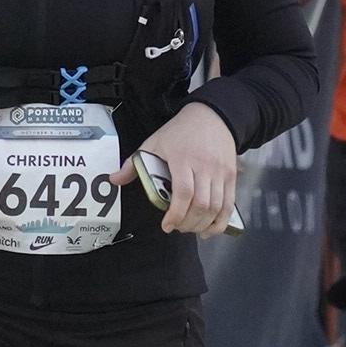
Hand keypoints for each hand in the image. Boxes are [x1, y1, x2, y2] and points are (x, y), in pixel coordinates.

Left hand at [115, 101, 238, 234]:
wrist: (212, 116)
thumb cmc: (180, 131)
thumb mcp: (154, 142)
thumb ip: (134, 164)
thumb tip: (114, 180)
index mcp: (182, 158)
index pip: (184, 192)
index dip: (176, 214)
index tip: (167, 225)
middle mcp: (205, 166)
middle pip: (201, 204)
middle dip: (188, 223)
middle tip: (177, 228)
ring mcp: (221, 172)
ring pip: (216, 207)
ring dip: (202, 224)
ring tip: (190, 228)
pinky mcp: (231, 176)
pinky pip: (229, 205)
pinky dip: (220, 222)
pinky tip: (209, 230)